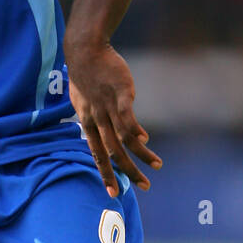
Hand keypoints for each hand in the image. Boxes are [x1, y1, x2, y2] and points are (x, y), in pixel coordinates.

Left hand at [66, 42, 161, 197]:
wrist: (85, 49)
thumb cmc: (87, 75)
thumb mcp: (87, 101)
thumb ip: (103, 120)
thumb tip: (134, 136)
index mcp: (87, 122)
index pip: (96, 154)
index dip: (105, 174)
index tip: (113, 193)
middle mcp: (96, 119)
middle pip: (112, 152)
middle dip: (128, 172)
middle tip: (144, 186)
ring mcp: (107, 107)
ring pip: (123, 139)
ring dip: (141, 155)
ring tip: (156, 165)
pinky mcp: (120, 94)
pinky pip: (127, 117)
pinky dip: (136, 131)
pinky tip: (145, 141)